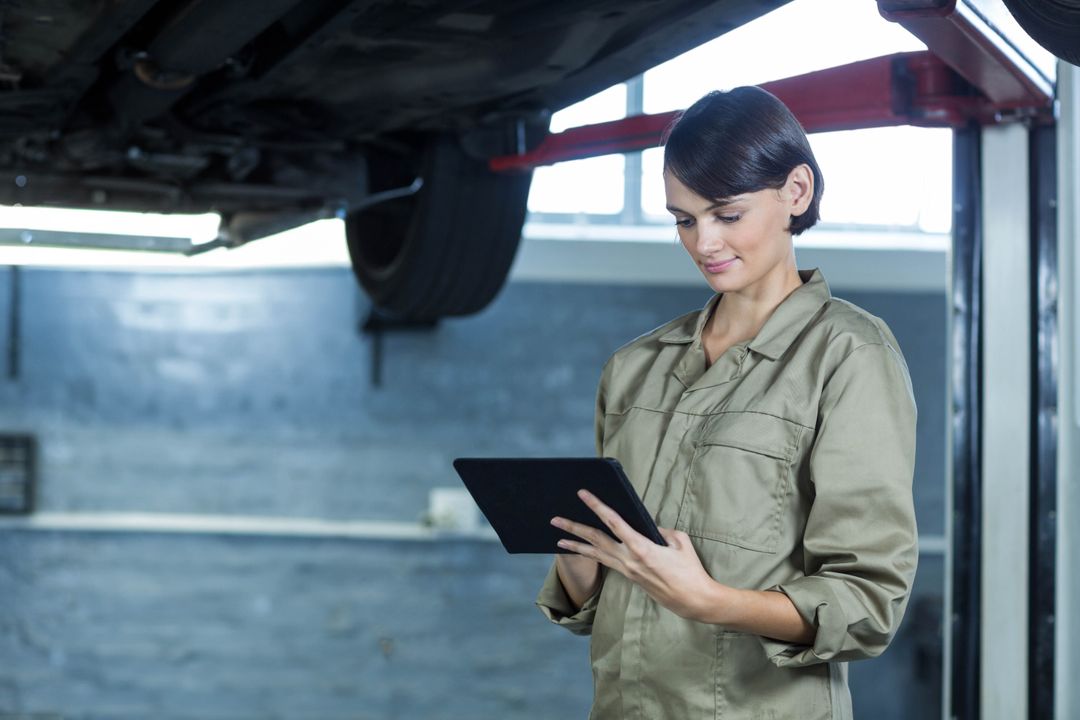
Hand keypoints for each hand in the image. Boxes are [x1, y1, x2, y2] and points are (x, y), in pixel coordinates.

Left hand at [551, 489, 718, 620]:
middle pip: (595, 540)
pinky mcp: (629, 577)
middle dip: (574, 528)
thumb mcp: (679, 542)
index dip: (597, 506)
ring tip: (558, 539)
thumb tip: (647, 527)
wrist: (692, 600)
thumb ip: (661, 531)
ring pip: (596, 554)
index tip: (583, 494)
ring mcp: (627, 570)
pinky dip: (591, 556)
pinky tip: (583, 552)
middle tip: (555, 519)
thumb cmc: (690, 570)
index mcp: (641, 547)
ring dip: (576, 546)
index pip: (613, 522)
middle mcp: (628, 559)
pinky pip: (605, 562)